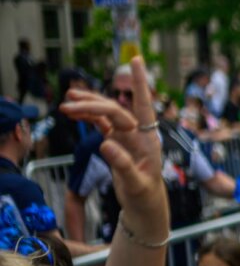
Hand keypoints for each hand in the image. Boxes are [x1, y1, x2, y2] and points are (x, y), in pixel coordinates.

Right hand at [60, 56, 163, 207]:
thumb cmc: (145, 195)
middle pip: (114, 110)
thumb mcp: (136, 184)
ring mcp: (126, 135)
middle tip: (68, 104)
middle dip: (92, 104)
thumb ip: (123, 165)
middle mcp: (138, 132)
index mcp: (148, 138)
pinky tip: (74, 113)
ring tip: (66, 103)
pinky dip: (88, 117)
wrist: (144, 205)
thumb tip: (106, 143)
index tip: (137, 60)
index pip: (144, 105)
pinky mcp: (116, 141)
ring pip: (105, 114)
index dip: (140, 83)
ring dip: (87, 107)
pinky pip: (101, 124)